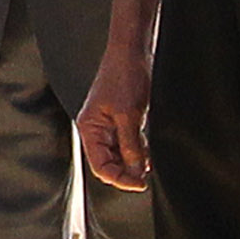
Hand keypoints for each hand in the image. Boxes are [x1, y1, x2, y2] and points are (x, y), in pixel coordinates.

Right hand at [79, 45, 152, 191]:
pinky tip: (149, 156)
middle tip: (147, 180)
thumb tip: (135, 171)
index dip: (119, 178)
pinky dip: (138, 151)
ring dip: (134, 163)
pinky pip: (128, 143)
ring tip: (150, 168)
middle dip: (126, 172)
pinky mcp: (122, 119)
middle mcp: (96, 130)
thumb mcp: (129, 115)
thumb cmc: (124, 78)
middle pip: (108, 162)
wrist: (132, 53)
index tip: (140, 184)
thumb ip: (131, 145)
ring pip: (119, 154)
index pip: (100, 165)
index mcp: (90, 129)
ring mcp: (109, 125)